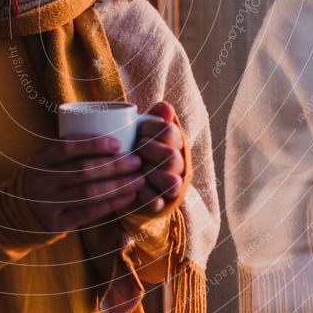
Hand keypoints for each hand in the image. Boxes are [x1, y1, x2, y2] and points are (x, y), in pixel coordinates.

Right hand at [23, 135, 145, 232]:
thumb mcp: (50, 159)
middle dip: (115, 166)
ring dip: (119, 185)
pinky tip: (128, 197)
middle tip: (137, 161)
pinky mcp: (56, 223)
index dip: (94, 144)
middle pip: (84, 171)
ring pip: (89, 193)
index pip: (67, 146)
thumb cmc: (48, 176)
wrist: (21, 210)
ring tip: (139, 180)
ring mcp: (48, 203)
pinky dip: (111, 204)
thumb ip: (72, 149)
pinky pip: (89, 212)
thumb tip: (117, 135)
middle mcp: (42, 180)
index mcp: (41, 158)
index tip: (118, 143)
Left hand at [132, 101, 185, 215]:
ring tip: (135, 167)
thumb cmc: (139, 146)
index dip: (151, 129)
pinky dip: (144, 196)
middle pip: (171, 156)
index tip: (139, 130)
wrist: (132, 176)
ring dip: (149, 173)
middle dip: (148, 150)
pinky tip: (133, 187)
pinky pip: (156, 203)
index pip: (169, 131)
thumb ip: (156, 117)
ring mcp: (172, 185)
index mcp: (176, 142)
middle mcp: (179, 163)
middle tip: (135, 147)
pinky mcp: (161, 204)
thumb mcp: (146, 130)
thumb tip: (165, 108)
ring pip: (171, 181)